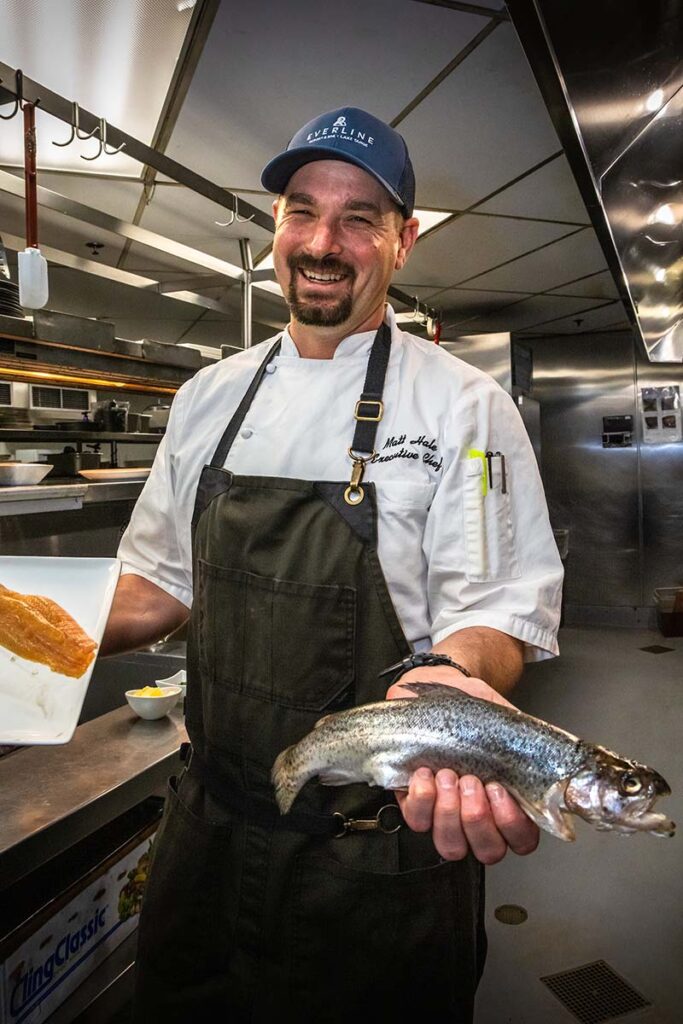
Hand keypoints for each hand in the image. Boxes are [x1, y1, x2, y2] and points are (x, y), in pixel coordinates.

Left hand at [386, 669, 539, 863]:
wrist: (439, 686)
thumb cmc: (475, 708)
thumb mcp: (508, 723)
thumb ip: (529, 747)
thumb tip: (554, 760)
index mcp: (508, 802)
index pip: (522, 840)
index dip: (512, 825)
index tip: (499, 789)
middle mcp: (478, 817)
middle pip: (487, 851)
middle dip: (477, 818)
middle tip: (472, 781)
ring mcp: (445, 815)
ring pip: (451, 845)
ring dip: (449, 813)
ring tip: (448, 774)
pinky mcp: (415, 803)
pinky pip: (417, 821)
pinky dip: (422, 799)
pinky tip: (425, 774)